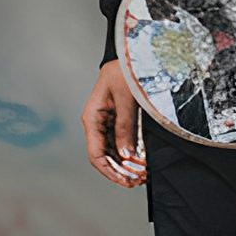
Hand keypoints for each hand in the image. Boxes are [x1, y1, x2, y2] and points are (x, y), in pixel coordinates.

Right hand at [81, 61, 145, 186]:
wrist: (131, 54)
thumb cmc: (125, 70)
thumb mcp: (126, 98)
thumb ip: (125, 126)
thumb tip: (125, 154)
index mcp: (92, 118)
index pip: (96, 154)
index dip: (110, 171)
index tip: (126, 180)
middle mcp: (98, 124)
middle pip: (105, 157)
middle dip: (120, 171)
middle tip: (139, 181)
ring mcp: (108, 123)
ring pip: (114, 153)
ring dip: (127, 166)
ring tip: (142, 174)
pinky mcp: (119, 121)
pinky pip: (123, 144)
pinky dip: (132, 155)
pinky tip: (143, 162)